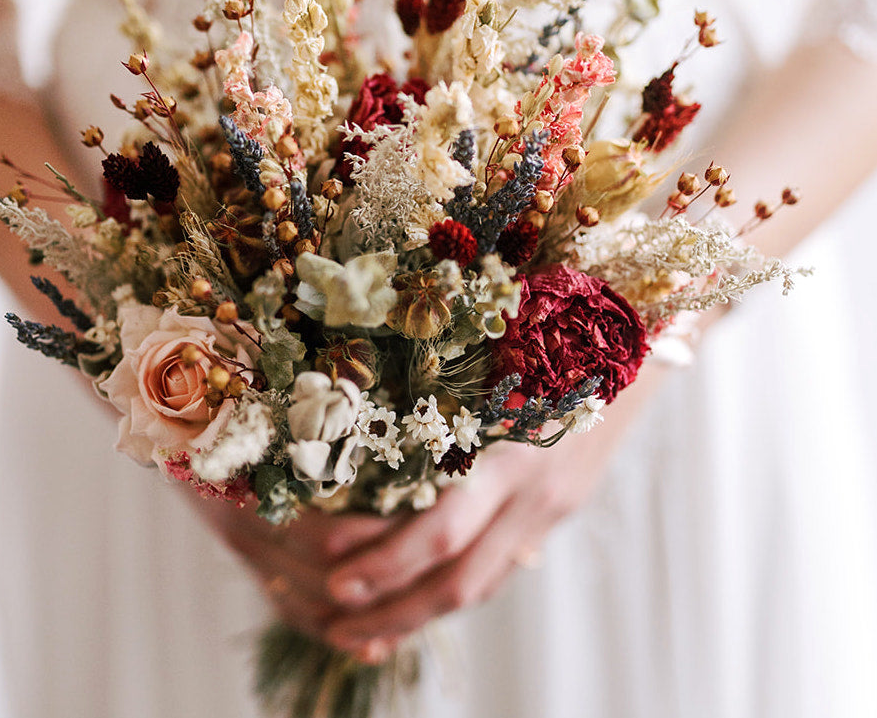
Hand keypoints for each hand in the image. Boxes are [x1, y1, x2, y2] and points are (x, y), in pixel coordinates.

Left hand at [198, 361, 668, 660]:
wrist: (638, 346)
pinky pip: (499, 566)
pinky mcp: (556, 512)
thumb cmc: (548, 334)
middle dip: (391, 607)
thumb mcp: (496, 360)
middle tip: (330, 619)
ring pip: (480, 584)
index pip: (444, 528)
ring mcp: (551, 508)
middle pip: (460, 576)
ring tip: (359, 632)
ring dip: (416, 615)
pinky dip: (451, 591)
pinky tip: (411, 604)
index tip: (328, 569)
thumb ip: (442, 402)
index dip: (385, 558)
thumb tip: (355, 434)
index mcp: (513, 448)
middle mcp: (535, 490)